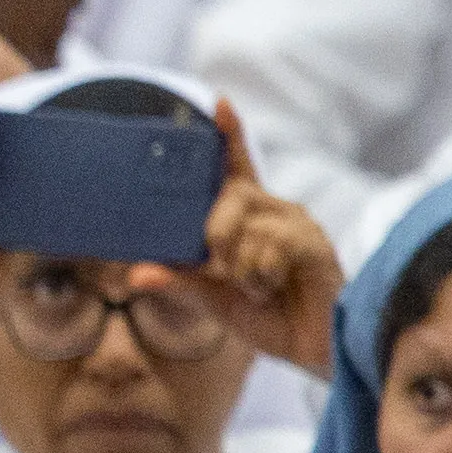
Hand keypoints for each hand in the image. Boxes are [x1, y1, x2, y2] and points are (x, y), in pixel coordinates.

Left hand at [152, 100, 341, 379]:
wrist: (308, 349)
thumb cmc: (264, 314)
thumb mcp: (211, 296)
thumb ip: (178, 279)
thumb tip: (136, 273)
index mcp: (248, 215)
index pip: (236, 168)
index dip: (229, 136)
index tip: (219, 103)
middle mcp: (274, 210)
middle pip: (230, 195)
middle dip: (215, 234)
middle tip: (219, 266)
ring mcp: (297, 224)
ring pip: (248, 228)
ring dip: (241, 270)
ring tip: (257, 288)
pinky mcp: (315, 243)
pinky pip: (272, 246)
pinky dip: (260, 276)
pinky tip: (272, 288)